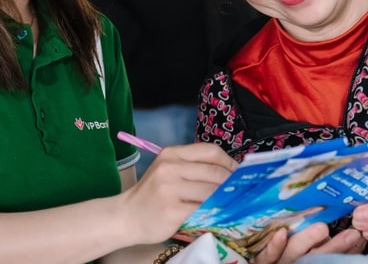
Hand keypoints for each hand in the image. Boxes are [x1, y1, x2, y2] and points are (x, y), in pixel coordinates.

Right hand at [121, 143, 236, 243]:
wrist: (126, 216)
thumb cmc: (152, 195)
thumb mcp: (168, 172)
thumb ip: (193, 168)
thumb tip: (230, 174)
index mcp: (171, 154)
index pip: (210, 151)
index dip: (229, 162)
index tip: (239, 174)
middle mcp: (170, 167)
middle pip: (214, 171)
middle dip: (231, 183)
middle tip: (241, 192)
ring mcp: (170, 188)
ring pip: (211, 191)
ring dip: (224, 200)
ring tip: (231, 205)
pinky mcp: (172, 209)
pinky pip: (202, 209)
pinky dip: (213, 213)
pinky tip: (217, 216)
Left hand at [250, 224, 365, 263]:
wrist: (269, 262)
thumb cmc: (289, 255)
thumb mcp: (311, 253)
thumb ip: (333, 247)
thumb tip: (357, 236)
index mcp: (312, 260)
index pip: (332, 256)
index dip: (347, 249)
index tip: (359, 237)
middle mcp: (299, 262)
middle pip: (318, 256)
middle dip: (335, 246)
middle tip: (350, 235)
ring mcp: (281, 261)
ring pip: (295, 252)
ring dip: (308, 240)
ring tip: (321, 228)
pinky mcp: (262, 261)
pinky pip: (268, 255)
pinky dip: (275, 245)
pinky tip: (281, 233)